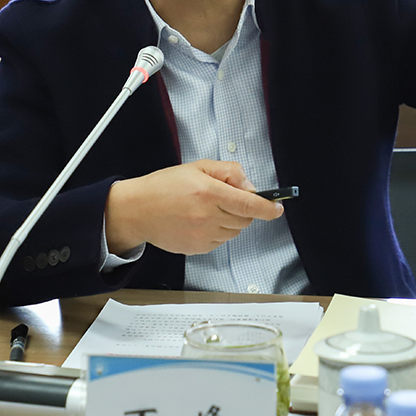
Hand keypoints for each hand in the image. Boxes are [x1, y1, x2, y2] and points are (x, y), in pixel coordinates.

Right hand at [104, 159, 283, 255]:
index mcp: (209, 193)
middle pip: (245, 219)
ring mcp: (202, 235)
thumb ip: (228, 172)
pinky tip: (201, 221)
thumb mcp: (198, 167)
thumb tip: (250, 185)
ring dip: (231, 220)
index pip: (249, 204)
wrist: (138, 210)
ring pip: (235, 232)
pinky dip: (218, 232)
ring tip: (209, 209)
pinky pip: (220, 241)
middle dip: (244, 209)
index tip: (277, 208)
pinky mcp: (197, 248)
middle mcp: (207, 216)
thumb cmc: (165, 186)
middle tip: (226, 198)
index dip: (268, 208)